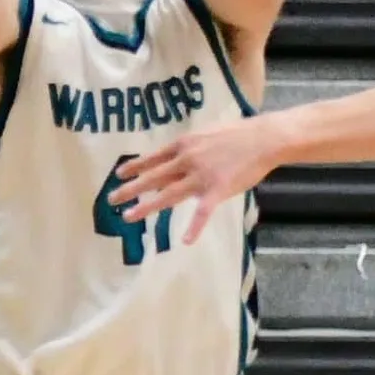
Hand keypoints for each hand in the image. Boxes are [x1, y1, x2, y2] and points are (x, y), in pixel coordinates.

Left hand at [110, 116, 280, 243]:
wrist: (263, 138)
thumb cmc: (238, 134)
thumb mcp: (207, 133)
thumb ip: (191, 146)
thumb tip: (178, 156)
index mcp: (184, 144)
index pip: (153, 157)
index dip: (135, 166)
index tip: (119, 174)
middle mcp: (187, 160)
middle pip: (153, 177)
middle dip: (130, 188)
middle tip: (111, 198)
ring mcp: (201, 176)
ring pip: (168, 194)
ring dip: (146, 207)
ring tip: (129, 216)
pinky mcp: (217, 190)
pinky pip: (203, 212)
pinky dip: (195, 228)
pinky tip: (185, 241)